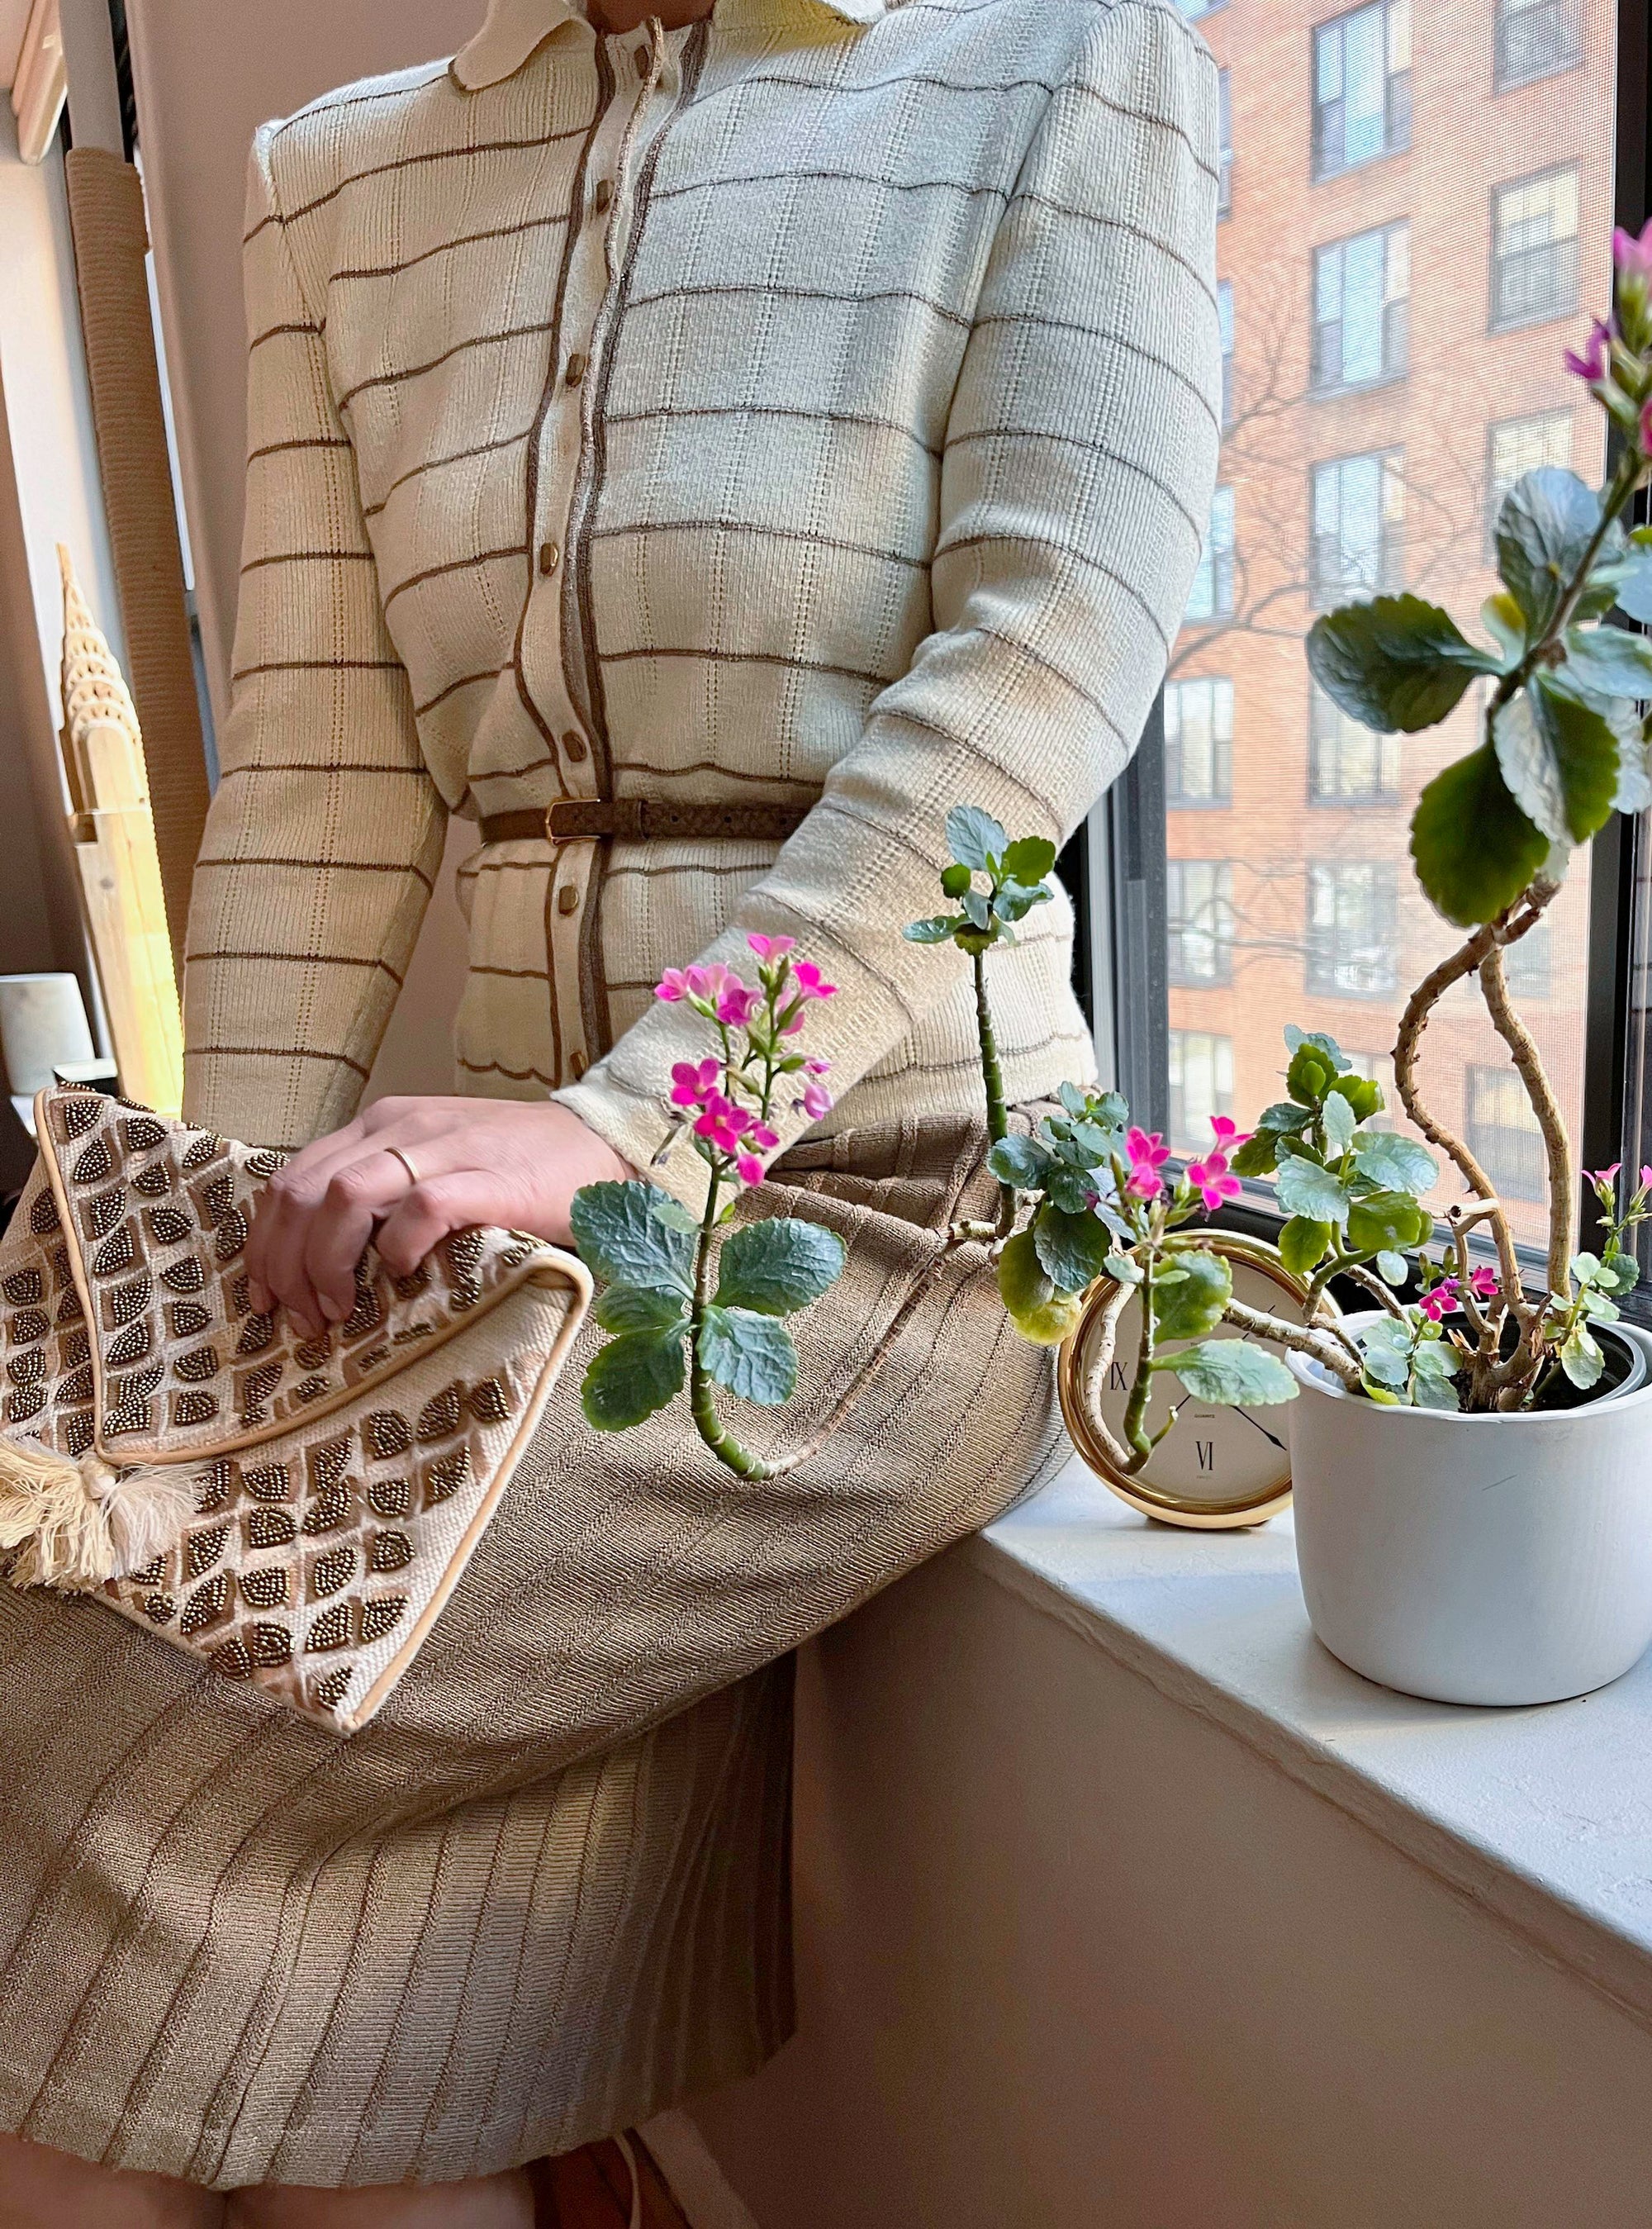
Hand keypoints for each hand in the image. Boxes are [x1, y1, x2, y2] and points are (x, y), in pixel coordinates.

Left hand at [245, 1097, 633, 1336]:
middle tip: (299, 1319)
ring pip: (344, 1197)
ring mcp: (443, 1148)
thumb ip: (383, 1193)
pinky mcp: (487, 1178)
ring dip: (326, 1264)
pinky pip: (421, 1208)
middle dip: (284, 1264)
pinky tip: (402, 1276)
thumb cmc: (517, 1169)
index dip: (265, 1244)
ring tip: (339, 1311)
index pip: (291, 1178)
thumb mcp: (433, 1166)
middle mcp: (400, 1127)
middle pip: (302, 1191)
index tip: (265, 1298)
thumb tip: (322, 1260)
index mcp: (380, 1125)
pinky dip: (398, 1247)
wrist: (601, 1146)